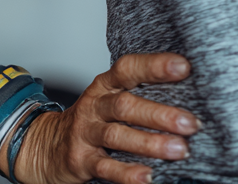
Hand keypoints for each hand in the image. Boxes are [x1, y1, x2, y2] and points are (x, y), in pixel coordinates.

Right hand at [10, 52, 198, 183]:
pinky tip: (148, 177)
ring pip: (118, 136)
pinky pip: (105, 168)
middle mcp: (95, 105)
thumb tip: (189, 94)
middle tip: (191, 123)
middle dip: (161, 114)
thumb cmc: (93, 118)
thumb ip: (139, 93)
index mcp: (105, 84)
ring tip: (179, 150)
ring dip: (151, 143)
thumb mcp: (111, 98)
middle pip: (126, 105)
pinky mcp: (81, 161)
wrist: (46, 146)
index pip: (129, 68)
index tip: (184, 67)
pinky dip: (127, 174)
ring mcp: (86, 133)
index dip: (155, 65)